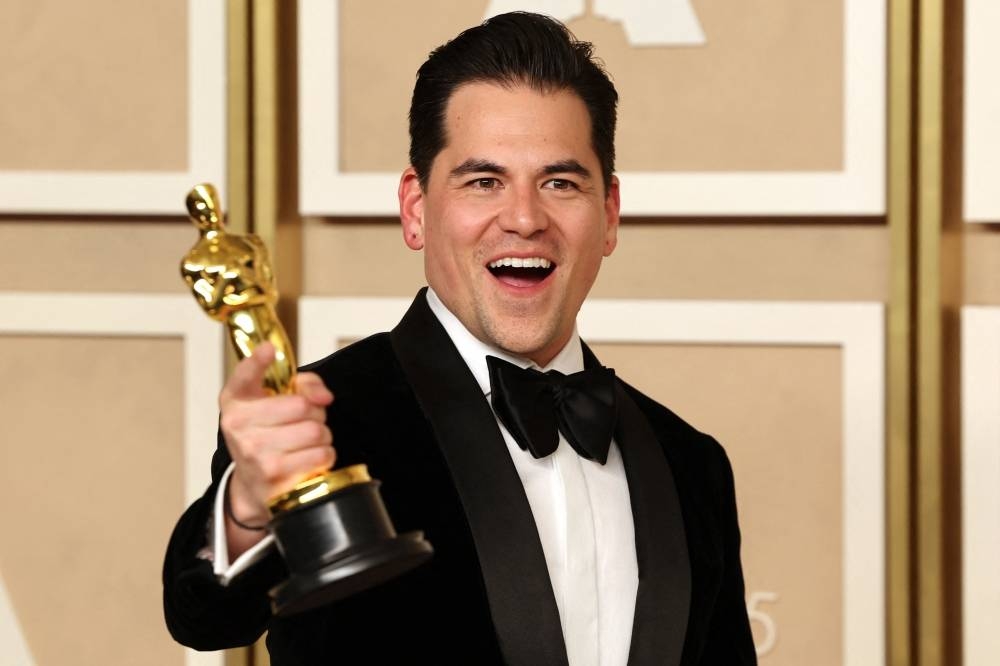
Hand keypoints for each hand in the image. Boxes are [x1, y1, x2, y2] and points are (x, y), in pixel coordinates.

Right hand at [219, 343, 334, 528]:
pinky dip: (325, 454)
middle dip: (315, 412)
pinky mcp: (274, 476)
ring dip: (322, 435)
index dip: (258, 361)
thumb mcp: (275, 402)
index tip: (268, 350)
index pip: (244, 376)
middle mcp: (238, 426)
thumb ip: (303, 384)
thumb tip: (324, 397)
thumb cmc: (267, 434)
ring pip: (315, 431)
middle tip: (306, 420)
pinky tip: (310, 456)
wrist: (253, 484)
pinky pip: (321, 455)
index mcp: (235, 401)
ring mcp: (254, 453)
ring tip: (308, 440)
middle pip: (302, 406)